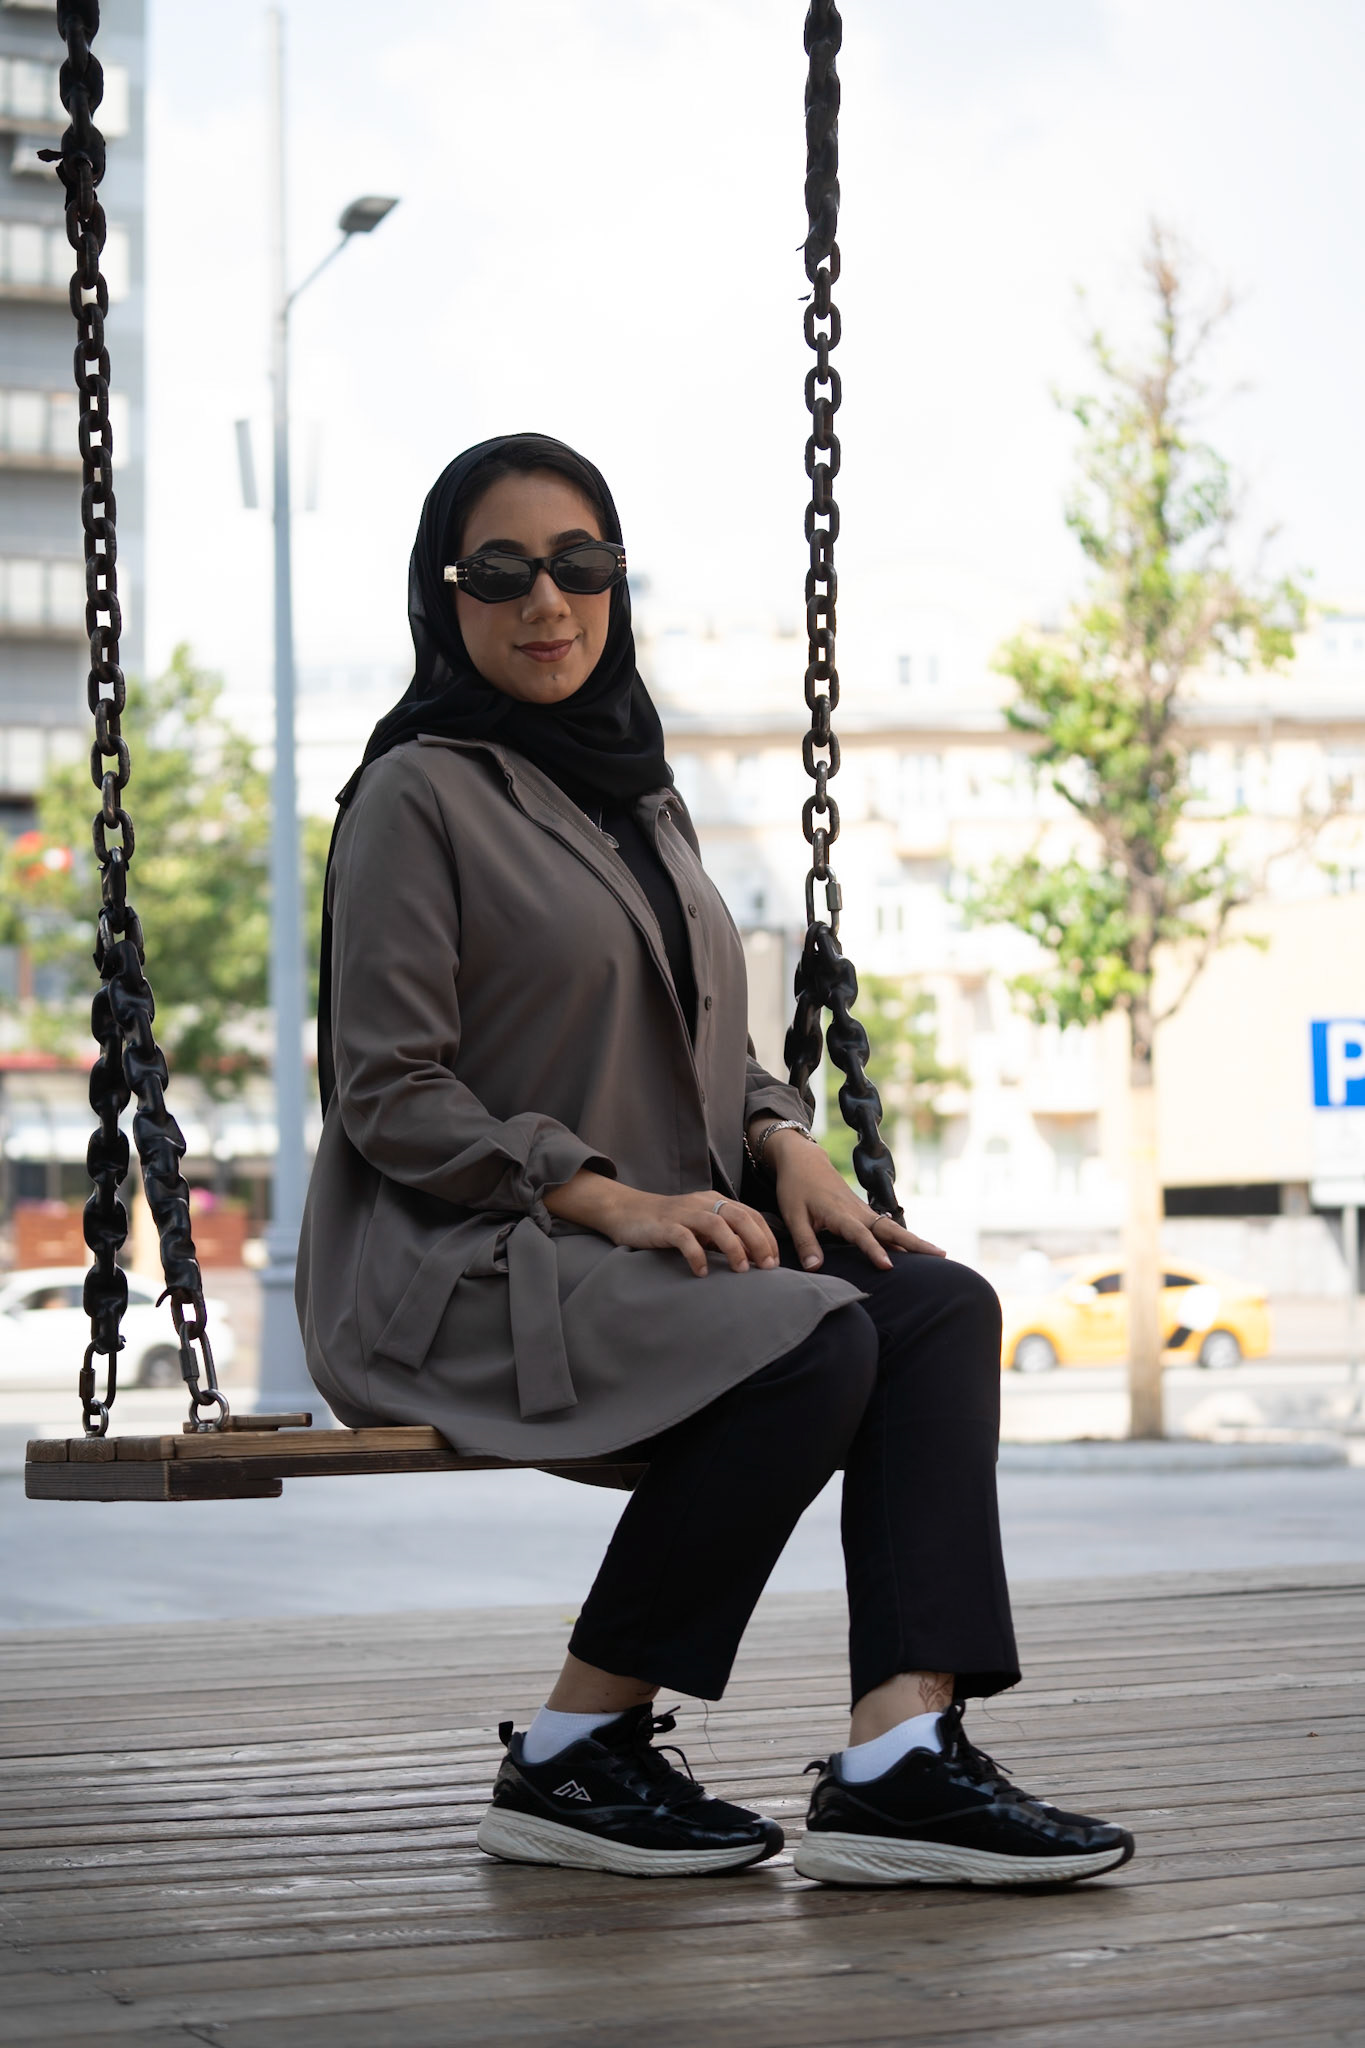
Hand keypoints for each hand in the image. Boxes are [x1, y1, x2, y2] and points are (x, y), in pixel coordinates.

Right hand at [544, 1171, 780, 1278]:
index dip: (766, 1237)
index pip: (751, 1215)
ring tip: (741, 1270)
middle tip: (767, 1267)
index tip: (775, 1262)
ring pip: (717, 1224)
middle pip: (740, 1217)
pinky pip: (685, 1238)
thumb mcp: (700, 1226)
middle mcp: (703, 1203)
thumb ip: (723, 1236)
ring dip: (733, 1247)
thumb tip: (752, 1256)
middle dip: (758, 1241)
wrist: (627, 1212)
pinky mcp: (664, 1226)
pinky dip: (697, 1255)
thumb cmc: (669, 1223)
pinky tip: (702, 1272)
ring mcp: (684, 1213)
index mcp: (715, 1201)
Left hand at [762, 1127, 945, 1271]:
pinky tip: (914, 1250)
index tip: (888, 1266)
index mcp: (839, 1213)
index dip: (873, 1250)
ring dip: (914, 1241)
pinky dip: (902, 1237)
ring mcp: (863, 1210)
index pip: (860, 1234)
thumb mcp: (793, 1216)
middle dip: (914, 1243)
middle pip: (889, 1229)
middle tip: (940, 1255)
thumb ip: (805, 1242)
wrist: (804, 1160)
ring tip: (939, 1254)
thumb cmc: (796, 1188)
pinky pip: (886, 1226)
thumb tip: (815, 1268)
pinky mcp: (863, 1212)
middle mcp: (857, 1211)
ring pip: (892, 1227)